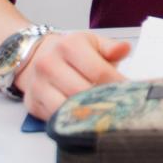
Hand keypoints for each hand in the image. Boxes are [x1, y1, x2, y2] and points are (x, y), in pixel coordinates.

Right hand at [15, 31, 130, 119]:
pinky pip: (55, 118)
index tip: (130, 92)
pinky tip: (86, 118)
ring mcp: (38, 85)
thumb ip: (111, 47)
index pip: (98, 71)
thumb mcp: (93, 43)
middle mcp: (49, 64)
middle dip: (104, 100)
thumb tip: (124, 49)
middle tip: (120, 105)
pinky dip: (72, 120)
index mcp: (69, 46)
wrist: (38, 56)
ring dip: (88, 113)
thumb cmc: (71, 51)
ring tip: (105, 113)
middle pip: (82, 91)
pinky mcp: (32, 103)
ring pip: (67, 107)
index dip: (117, 84)